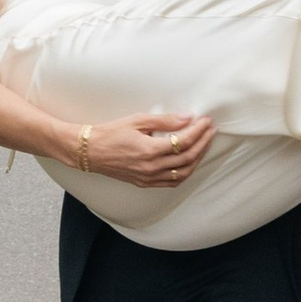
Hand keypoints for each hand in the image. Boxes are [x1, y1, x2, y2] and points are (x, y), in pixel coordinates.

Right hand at [78, 109, 214, 186]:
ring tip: (204, 144)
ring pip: (183, 173)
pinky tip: (189, 162)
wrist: (90, 151)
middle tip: (210, 130)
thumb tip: (187, 118)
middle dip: (203, 143)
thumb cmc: (111, 133)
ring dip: (197, 158)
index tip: (206, 121)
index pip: (184, 141)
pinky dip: (185, 172)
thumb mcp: (138, 120)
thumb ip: (165, 121)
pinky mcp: (145, 183)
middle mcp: (152, 167)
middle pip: (188, 158)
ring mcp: (149, 178)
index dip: (199, 130)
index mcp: (150, 150)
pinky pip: (172, 182)